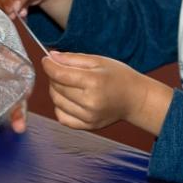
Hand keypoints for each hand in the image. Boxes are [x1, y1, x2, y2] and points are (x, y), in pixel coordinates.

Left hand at [43, 51, 172, 133]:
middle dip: (54, 76)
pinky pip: (62, 118)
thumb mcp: (98, 60)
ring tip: (67, 83)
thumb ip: (73, 59)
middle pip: (57, 88)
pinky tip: (69, 99)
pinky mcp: (87, 126)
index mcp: (94, 82)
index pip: (60, 74)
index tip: (46, 60)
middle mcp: (90, 102)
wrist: (135, 99)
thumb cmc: (119, 77)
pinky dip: (60, 107)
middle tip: (62, 69)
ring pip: (57, 102)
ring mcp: (88, 117)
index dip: (49, 65)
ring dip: (56, 90)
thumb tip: (51, 57)